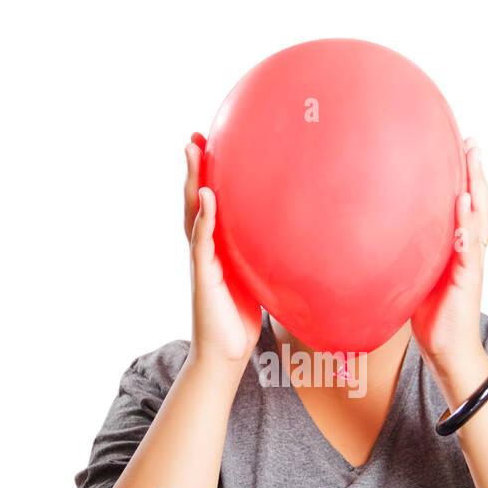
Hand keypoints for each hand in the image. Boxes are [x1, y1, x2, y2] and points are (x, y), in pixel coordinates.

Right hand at [183, 133, 260, 371]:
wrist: (227, 353)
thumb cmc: (244, 317)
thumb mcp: (259, 278)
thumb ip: (265, 254)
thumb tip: (294, 235)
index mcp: (218, 245)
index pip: (210, 202)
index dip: (208, 174)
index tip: (210, 142)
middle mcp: (205, 247)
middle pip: (196, 198)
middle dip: (194, 167)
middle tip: (194, 135)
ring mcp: (202, 259)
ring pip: (193, 212)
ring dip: (193, 181)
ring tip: (193, 151)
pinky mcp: (203, 275)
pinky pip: (201, 242)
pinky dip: (203, 218)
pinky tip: (207, 197)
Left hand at [411, 138, 487, 399]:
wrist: (445, 352)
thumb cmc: (429, 317)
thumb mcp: (412, 278)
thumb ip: (406, 255)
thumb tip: (375, 235)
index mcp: (456, 248)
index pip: (463, 206)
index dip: (463, 178)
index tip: (458, 147)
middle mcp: (468, 250)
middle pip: (477, 203)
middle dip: (475, 171)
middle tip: (472, 141)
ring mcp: (471, 262)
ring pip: (478, 216)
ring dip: (477, 185)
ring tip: (473, 157)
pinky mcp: (468, 277)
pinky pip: (469, 244)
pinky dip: (467, 221)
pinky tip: (464, 201)